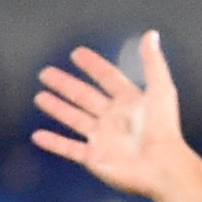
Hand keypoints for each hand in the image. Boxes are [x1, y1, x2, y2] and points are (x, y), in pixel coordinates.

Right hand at [30, 30, 192, 199]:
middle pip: (84, 97)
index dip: (94, 66)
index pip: (108, 78)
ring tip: (39, 97)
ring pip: (74, 119)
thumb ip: (153, 63)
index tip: (77, 53)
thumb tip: (151, 34)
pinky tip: (37, 136)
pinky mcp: (95, 159)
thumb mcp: (161, 90)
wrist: (163, 167)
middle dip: (65, 85)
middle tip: (45, 73)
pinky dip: (53, 143)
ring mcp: (104, 139)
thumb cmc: (164, 129)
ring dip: (57, 108)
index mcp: (130, 103)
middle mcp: (115, 120)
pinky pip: (69, 149)